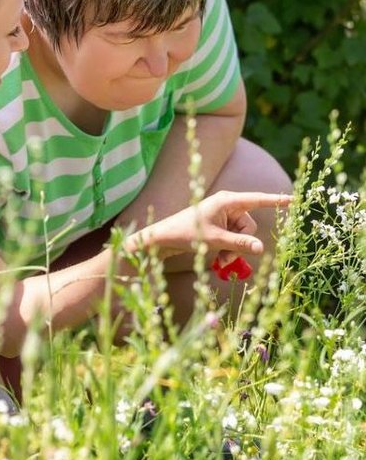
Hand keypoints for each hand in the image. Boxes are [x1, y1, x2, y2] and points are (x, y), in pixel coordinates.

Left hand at [134, 190, 291, 258]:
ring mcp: (224, 215)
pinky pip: (234, 237)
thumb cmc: (187, 233)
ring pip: (243, 235)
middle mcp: (228, 205)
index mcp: (228, 201)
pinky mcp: (220, 225)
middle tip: (226, 257)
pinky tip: (218, 258)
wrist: (164, 237)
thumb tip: (261, 248)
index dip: (277, 201)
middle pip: (250, 226)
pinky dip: (229, 248)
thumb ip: (239, 244)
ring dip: (234, 249)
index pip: (258, 200)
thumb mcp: (215, 240)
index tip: (295, 199)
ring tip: (219, 260)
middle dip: (242, 243)